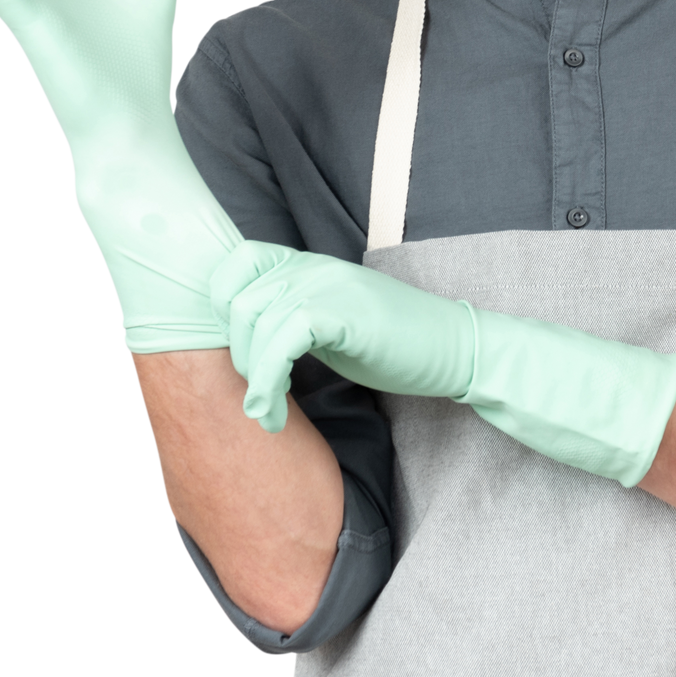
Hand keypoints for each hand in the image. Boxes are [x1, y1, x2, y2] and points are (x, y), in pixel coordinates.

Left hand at [210, 241, 475, 431]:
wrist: (453, 349)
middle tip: (257, 394)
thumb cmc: (394, 344)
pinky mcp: (344, 313)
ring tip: (265, 413)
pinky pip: (283, 341)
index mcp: (308, 266)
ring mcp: (329, 287)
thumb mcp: (332, 323)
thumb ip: (293, 319)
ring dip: (252, 379)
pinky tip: (274, 411)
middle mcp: (313, 268)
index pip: (237, 263)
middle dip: (237, 356)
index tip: (239, 351)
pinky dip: (268, 380)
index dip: (222, 306)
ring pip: (257, 323)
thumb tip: (246, 342)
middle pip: (239, 302)